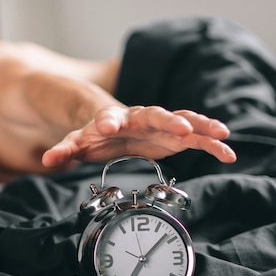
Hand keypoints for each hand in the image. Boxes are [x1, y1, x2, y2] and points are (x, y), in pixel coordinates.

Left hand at [41, 105, 236, 167]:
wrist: (111, 124)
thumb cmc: (94, 132)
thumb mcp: (77, 142)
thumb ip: (65, 150)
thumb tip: (48, 160)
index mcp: (112, 119)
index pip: (107, 117)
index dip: (107, 121)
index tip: (107, 127)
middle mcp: (139, 117)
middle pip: (153, 115)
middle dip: (166, 120)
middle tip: (180, 128)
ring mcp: (159, 124)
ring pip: (182, 120)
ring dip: (200, 126)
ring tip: (221, 134)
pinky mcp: (173, 135)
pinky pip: (195, 137)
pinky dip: (210, 142)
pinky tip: (228, 152)